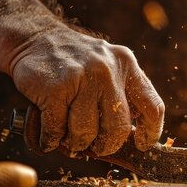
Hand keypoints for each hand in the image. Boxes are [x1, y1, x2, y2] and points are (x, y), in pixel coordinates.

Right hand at [8, 25, 164, 154]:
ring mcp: (81, 77)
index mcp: (127, 65)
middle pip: (119, 127)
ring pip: (86, 131)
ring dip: (76, 143)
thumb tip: (131, 140)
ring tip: (69, 138)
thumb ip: (121, 95)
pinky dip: (52, 139)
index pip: (153, 107)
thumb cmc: (74, 65)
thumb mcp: (107, 68)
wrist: (34, 39)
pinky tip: (50, 135)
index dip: (151, 133)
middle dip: (106, 145)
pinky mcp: (55, 88)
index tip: (141, 145)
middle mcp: (108, 70)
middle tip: (96, 148)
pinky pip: (58, 129)